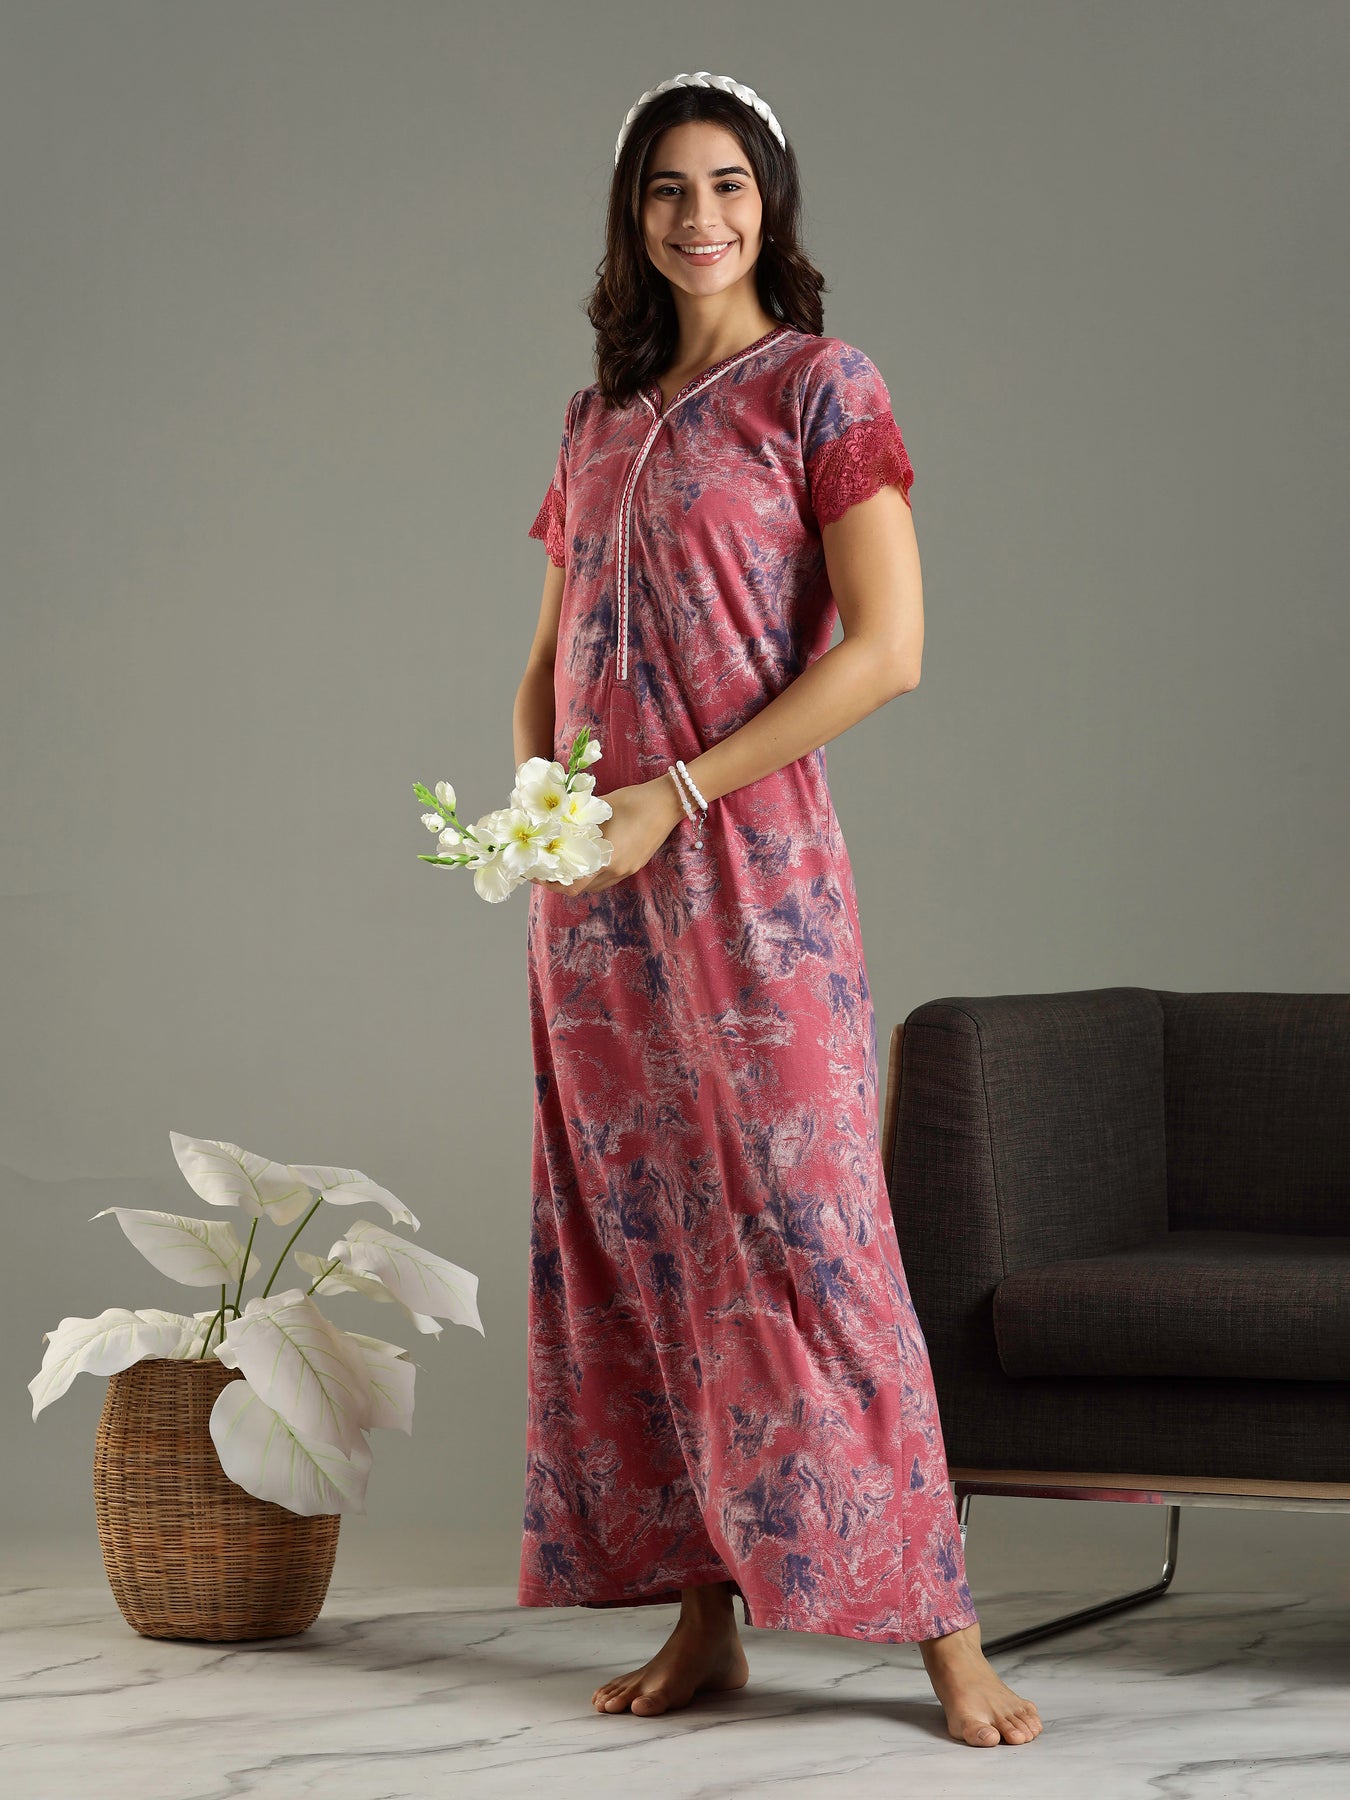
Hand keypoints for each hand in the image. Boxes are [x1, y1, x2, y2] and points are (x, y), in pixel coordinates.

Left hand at [541, 773, 686, 895]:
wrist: (667, 802)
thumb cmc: (632, 800)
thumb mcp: (599, 810)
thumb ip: (577, 822)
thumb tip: (554, 827)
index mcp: (605, 858)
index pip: (573, 886)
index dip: (551, 884)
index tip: (537, 873)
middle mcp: (616, 870)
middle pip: (582, 890)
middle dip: (562, 883)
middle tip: (546, 870)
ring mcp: (628, 870)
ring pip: (596, 886)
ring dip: (579, 880)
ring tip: (565, 865)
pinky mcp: (635, 866)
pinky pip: (609, 878)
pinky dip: (594, 875)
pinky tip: (588, 860)